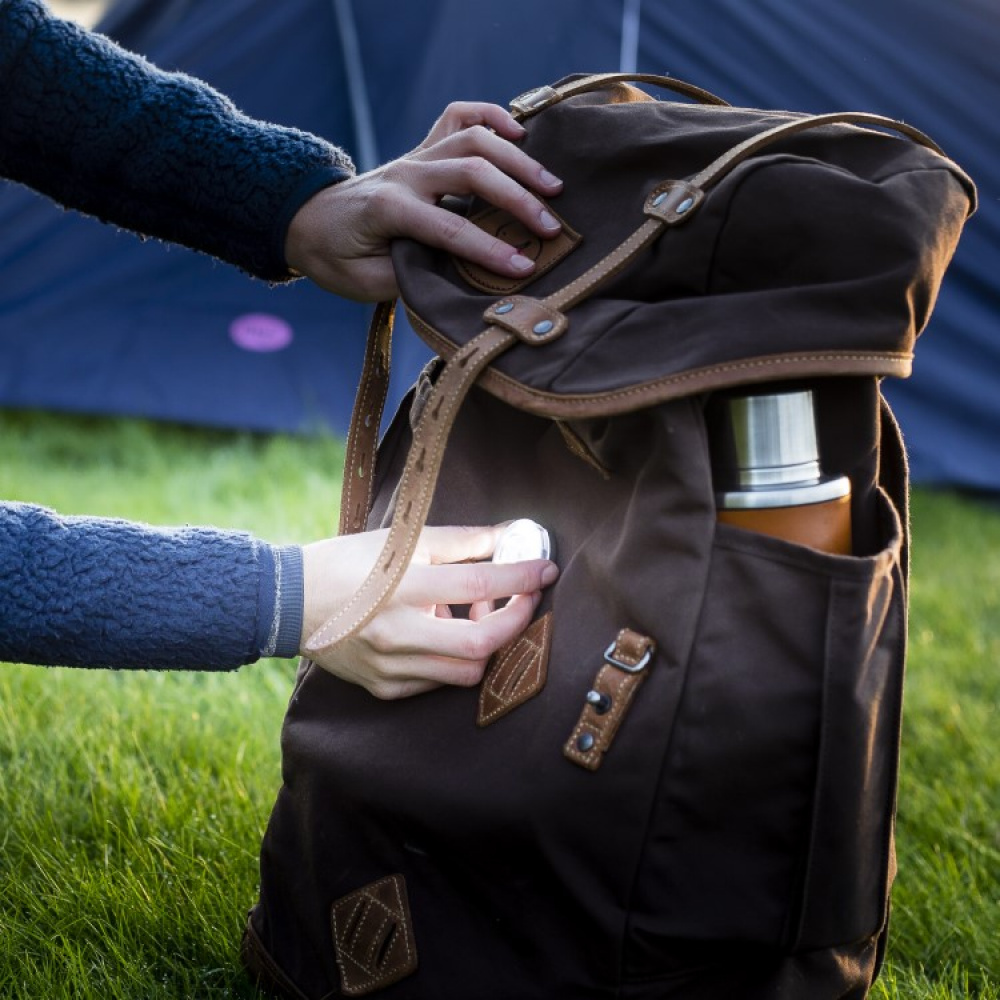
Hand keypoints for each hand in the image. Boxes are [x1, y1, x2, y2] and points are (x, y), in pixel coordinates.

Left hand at [284, 102, 563, 300]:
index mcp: (389, 208)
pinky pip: (458, 116)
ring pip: (473, 139)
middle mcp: (406, 173)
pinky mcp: (423, 150)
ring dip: (517, 160)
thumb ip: (412, 275)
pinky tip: (520, 133)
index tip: (523, 268)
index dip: (489, 250)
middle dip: (517, 200)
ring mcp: (415, 156)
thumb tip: (462, 278)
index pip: (449, 229)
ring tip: (553, 187)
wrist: (309, 221)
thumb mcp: (366, 282)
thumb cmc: (338, 258)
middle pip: (471, 172)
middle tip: (552, 227)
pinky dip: (491, 116)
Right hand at [300, 524, 558, 698]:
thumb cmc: (349, 563)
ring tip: (473, 614)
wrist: (290, 603)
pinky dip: (453, 660)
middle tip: (521, 600)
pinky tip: (443, 634)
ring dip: (484, 644)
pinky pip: (438, 682)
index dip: (520, 578)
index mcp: (401, 586)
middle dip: (514, 622)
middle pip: (481, 645)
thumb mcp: (402, 540)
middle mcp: (397, 632)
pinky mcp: (386, 688)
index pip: (478, 584)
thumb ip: (460, 542)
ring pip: (466, 671)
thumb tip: (509, 537)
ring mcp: (390, 667)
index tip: (545, 570)